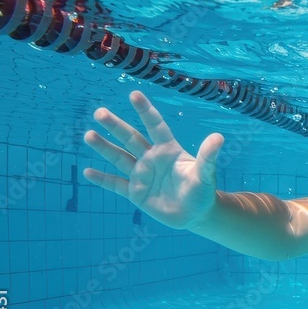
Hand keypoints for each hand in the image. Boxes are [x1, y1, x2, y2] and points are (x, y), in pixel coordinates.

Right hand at [83, 91, 224, 229]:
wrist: (196, 214)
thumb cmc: (203, 191)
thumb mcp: (206, 174)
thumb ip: (208, 156)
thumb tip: (219, 137)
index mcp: (168, 150)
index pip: (155, 126)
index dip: (145, 111)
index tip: (134, 94)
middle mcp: (152, 158)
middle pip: (131, 138)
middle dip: (115, 126)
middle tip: (99, 112)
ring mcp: (142, 175)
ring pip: (119, 158)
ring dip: (104, 147)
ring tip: (88, 135)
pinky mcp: (135, 193)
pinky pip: (116, 184)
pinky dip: (103, 179)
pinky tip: (88, 171)